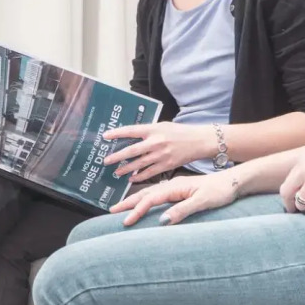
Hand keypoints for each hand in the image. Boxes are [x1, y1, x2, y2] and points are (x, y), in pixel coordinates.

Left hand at [102, 122, 216, 181]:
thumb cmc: (180, 132)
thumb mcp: (163, 126)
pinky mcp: (167, 165)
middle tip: (105, 161)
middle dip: (117, 156)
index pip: (131, 130)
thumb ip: (148, 131)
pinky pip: (150, 172)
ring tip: (116, 172)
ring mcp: (161, 155)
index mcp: (154, 129)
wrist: (199, 141)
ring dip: (126, 169)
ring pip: (139, 164)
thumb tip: (131, 135)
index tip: (105, 136)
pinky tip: (131, 179)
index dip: (117, 133)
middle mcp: (156, 142)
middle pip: (132, 150)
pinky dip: (139, 177)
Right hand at [110, 170, 240, 225]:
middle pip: (145, 195)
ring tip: (121, 208)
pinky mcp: (179, 191)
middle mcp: (172, 186)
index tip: (126, 221)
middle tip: (111, 211)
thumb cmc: (221, 191)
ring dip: (134, 201)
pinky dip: (145, 200)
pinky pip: (157, 196)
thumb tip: (163, 221)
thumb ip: (183, 210)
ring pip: (149, 194)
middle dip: (128, 204)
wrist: (234, 181)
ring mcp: (175, 188)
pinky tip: (142, 203)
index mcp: (175, 187)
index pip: (151, 200)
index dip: (137, 211)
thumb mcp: (203, 201)